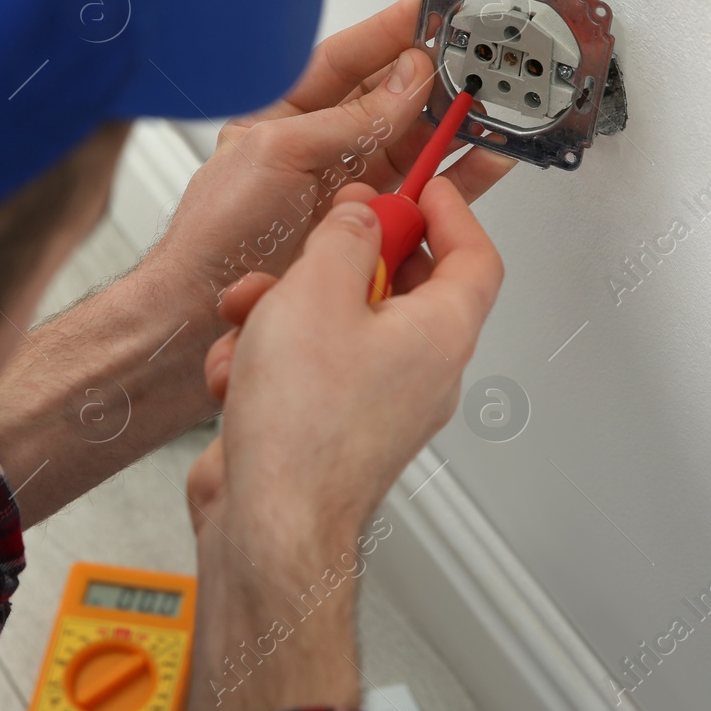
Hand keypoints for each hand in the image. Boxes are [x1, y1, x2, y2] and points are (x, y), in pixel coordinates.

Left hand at [144, 0, 513, 316]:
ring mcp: (345, 187)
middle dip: (436, 80)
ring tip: (490, 110)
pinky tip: (480, 159)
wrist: (200, 310)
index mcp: (286, 112)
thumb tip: (403, 83)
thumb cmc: (215, 233)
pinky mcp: (367, 226)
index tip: (435, 8)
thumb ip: (347, 120)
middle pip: (390, 100)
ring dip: (453, 127)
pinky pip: (421, 193)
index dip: (392, 30)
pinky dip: (455, 176)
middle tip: (476, 64)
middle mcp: (319, 146)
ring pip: (413, 146)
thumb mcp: (280, 155)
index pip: (348, 57)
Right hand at [182, 177, 502, 710]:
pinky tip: (235, 372)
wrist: (268, 524)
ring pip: (337, 325)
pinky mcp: (330, 428)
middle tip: (312, 243)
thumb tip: (359, 215)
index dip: (450, 211)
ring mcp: (376, 404)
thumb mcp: (318, 291)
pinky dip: (266, 359)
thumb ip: (345, 237)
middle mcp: (420, 371)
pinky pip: (305, 370)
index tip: (420, 186)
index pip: (475, 256)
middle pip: (398, 286)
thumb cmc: (305, 430)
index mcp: (441, 333)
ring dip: (283, 310)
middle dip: (337, 259)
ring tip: (249, 316)